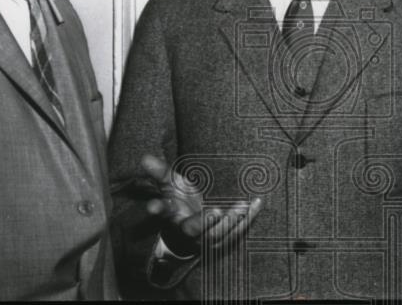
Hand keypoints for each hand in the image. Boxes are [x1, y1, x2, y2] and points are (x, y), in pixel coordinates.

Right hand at [140, 155, 262, 255]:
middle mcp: (186, 231)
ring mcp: (204, 240)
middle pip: (192, 230)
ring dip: (229, 221)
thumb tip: (145, 158)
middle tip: (215, 212)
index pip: (163, 212)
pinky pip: (237, 233)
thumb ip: (160, 172)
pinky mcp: (222, 243)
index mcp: (171, 215)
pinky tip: (257, 203)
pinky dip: (248, 219)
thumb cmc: (180, 202)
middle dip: (203, 222)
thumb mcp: (170, 186)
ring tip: (240, 206)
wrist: (189, 234)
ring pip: (216, 235)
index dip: (157, 209)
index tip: (153, 206)